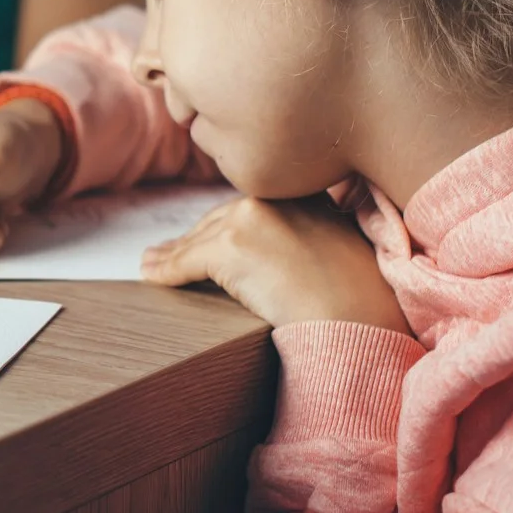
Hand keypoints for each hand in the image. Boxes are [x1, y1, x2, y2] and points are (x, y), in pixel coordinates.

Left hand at [141, 195, 410, 333]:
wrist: (358, 317)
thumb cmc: (361, 299)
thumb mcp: (341, 254)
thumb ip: (311, 242)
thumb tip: (283, 260)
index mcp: (306, 195)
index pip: (253, 208)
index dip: (225, 225)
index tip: (206, 237)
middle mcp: (276, 198)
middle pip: (221, 220)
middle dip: (194, 239)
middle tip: (166, 252)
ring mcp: (252, 218)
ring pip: (201, 241)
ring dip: (173, 255)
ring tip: (152, 264)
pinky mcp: (231, 246)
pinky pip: (188, 261)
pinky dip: (167, 272)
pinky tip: (152, 277)